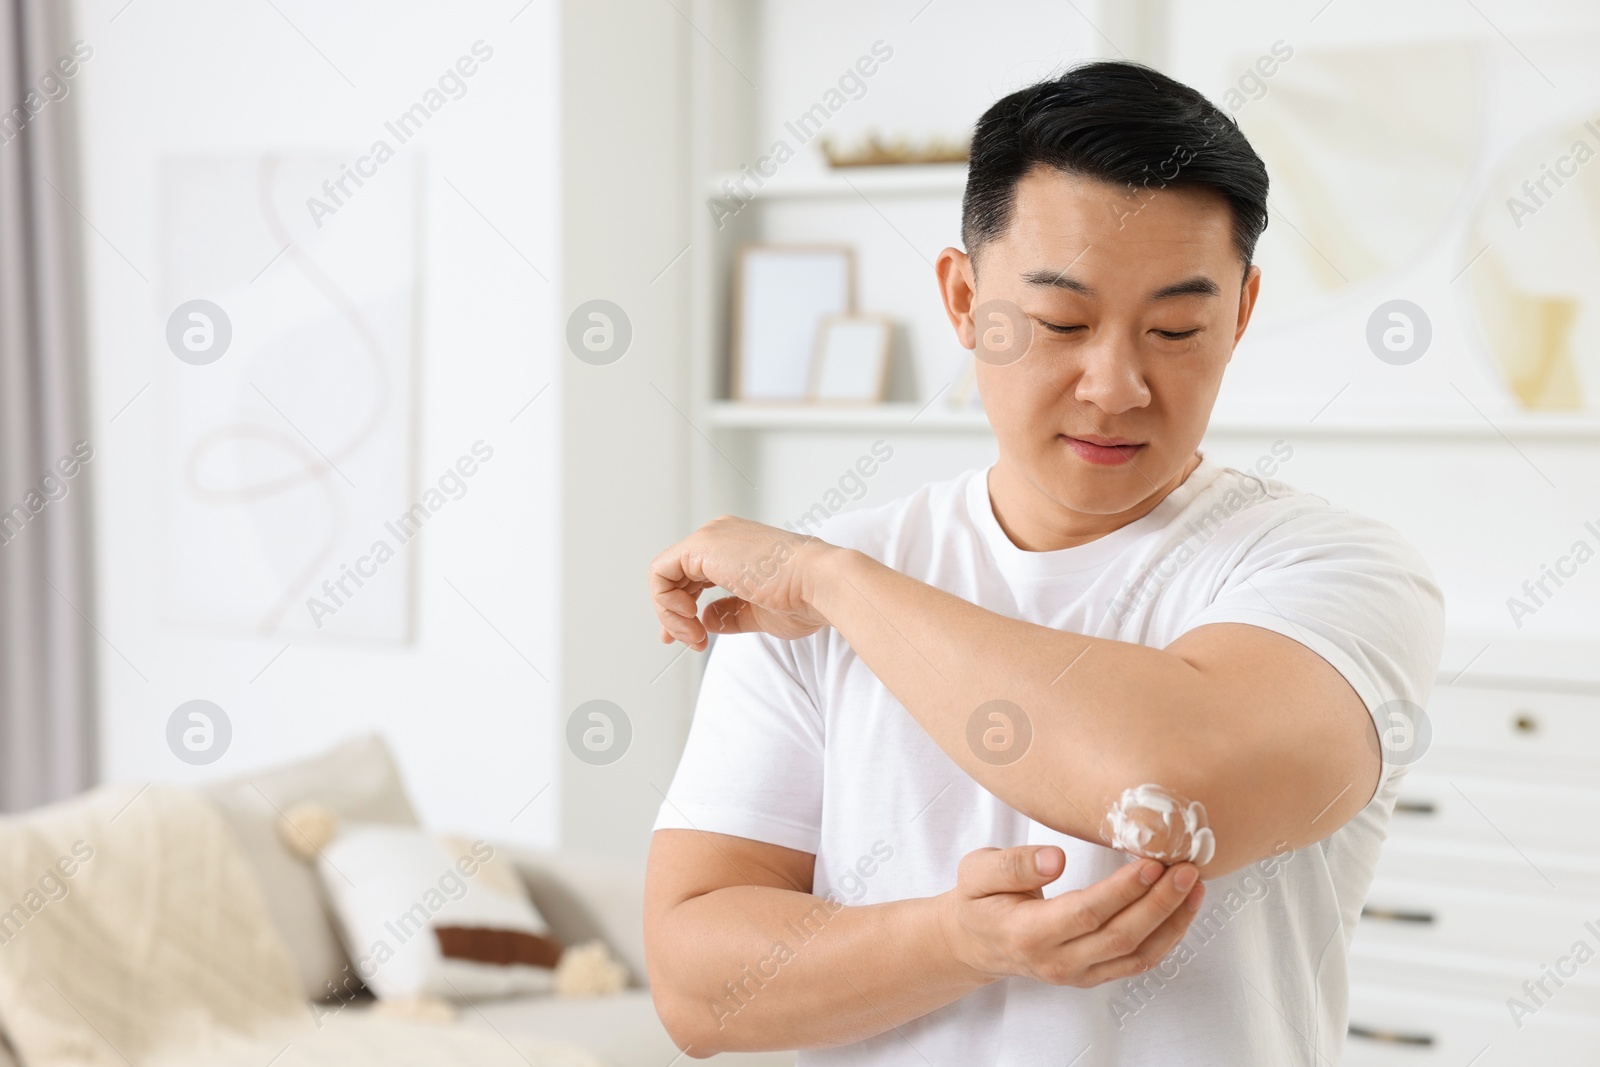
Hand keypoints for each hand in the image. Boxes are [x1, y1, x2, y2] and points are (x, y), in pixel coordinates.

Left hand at [648, 516, 843, 650]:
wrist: (820, 585)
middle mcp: (720, 536)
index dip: (683, 609)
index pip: (693, 577)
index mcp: (736, 548)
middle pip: (675, 576)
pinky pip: (660, 573)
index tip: (693, 637)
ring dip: (671, 613)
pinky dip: (666, 601)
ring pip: (664, 575)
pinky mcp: (702, 546)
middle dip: (673, 615)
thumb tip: (704, 620)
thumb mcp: (756, 613)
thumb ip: (727, 614)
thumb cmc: (803, 599)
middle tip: (689, 641)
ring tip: (694, 635)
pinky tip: (689, 618)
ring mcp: (711, 538)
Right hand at [936, 844, 1202, 987]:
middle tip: (1185, 870)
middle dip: (1159, 903)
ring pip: (1136, 954)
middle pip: (1120, 937)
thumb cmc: (978, 901)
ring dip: (1172, 921)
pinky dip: (1166, 937)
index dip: (1122, 891)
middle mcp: (1056, 961)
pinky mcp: (1092, 974)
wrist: (975, 942)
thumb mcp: (977, 872)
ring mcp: (1077, 973)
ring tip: (1195, 887)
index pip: (1085, 914)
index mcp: (1027, 933)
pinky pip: (1137, 961)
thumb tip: (1056, 859)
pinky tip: (1181, 909)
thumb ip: (1013, 865)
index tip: (1150, 863)